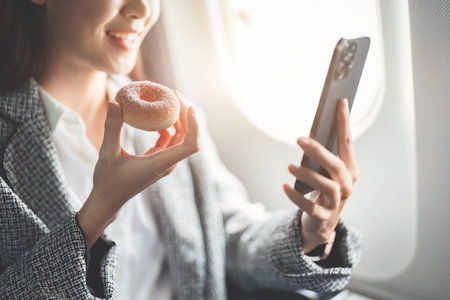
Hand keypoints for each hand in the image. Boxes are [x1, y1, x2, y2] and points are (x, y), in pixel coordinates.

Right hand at [77, 95, 198, 247]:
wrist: (109, 200)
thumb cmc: (108, 180)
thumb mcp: (107, 153)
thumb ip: (112, 128)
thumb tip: (114, 102)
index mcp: (161, 163)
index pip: (190, 144)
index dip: (194, 125)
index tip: (187, 106)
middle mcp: (168, 163)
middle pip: (188, 137)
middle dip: (185, 115)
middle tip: (172, 94)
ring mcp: (165, 162)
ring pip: (181, 138)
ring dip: (178, 119)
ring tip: (167, 100)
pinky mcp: (159, 160)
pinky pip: (171, 141)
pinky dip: (168, 127)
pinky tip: (157, 115)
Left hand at [283, 99, 358, 254]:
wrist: (321, 223)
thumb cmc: (322, 190)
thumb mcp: (325, 172)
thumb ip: (322, 156)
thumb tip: (309, 134)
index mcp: (349, 170)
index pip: (347, 143)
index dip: (344, 123)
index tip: (340, 102)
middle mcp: (347, 185)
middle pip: (336, 165)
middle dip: (318, 151)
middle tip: (299, 139)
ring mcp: (336, 202)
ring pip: (326, 186)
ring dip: (307, 174)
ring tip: (290, 167)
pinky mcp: (323, 216)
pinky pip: (309, 206)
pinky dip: (296, 196)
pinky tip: (285, 187)